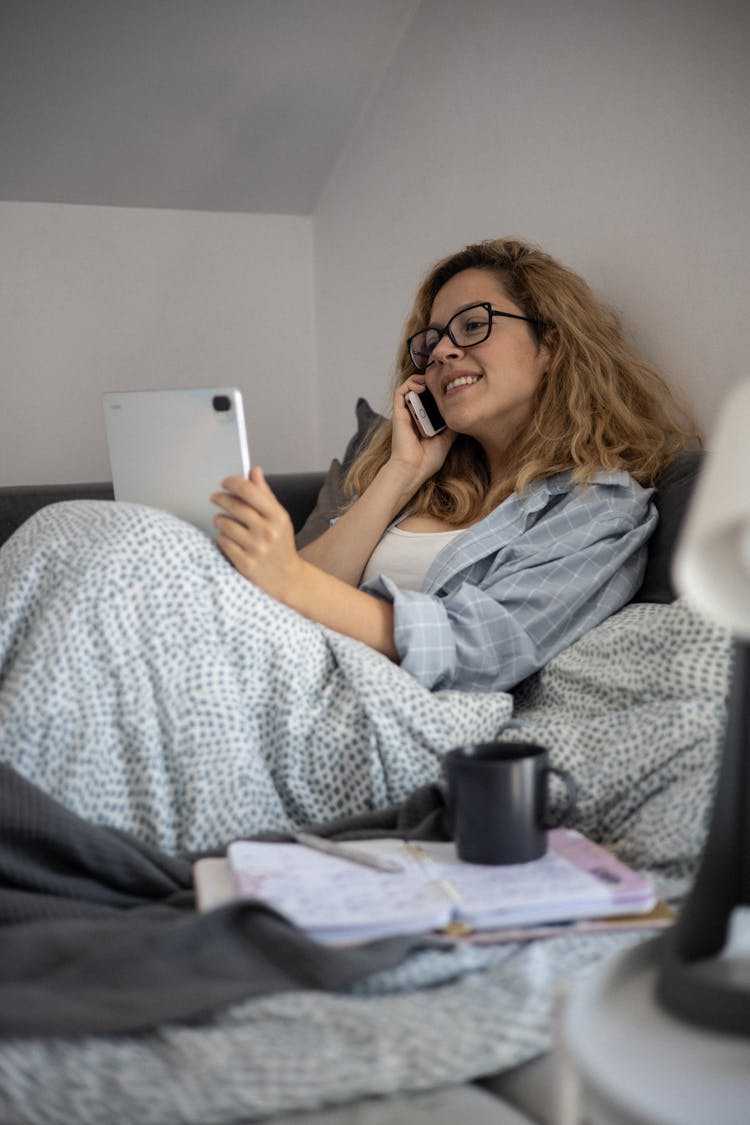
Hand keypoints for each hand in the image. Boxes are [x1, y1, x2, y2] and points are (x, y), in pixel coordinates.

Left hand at [211, 467, 303, 601]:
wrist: (286, 578)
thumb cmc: (280, 544)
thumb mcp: (278, 518)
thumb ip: (265, 494)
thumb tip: (254, 471)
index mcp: (278, 517)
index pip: (249, 491)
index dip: (233, 482)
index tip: (225, 482)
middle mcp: (268, 532)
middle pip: (234, 506)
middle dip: (221, 498)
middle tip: (215, 497)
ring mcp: (256, 549)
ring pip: (225, 524)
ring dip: (220, 520)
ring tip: (223, 521)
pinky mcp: (245, 563)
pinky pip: (223, 542)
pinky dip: (222, 538)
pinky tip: (228, 538)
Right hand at [390, 376, 455, 485]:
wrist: (413, 469)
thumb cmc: (427, 460)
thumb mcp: (447, 440)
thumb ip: (451, 426)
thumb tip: (461, 414)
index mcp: (424, 422)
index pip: (429, 400)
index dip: (437, 391)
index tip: (449, 387)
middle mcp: (414, 416)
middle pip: (420, 391)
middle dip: (431, 383)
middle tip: (442, 380)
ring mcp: (406, 414)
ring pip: (409, 387)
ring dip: (420, 380)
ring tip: (431, 381)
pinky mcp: (398, 413)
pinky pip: (400, 392)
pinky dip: (410, 384)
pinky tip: (421, 386)